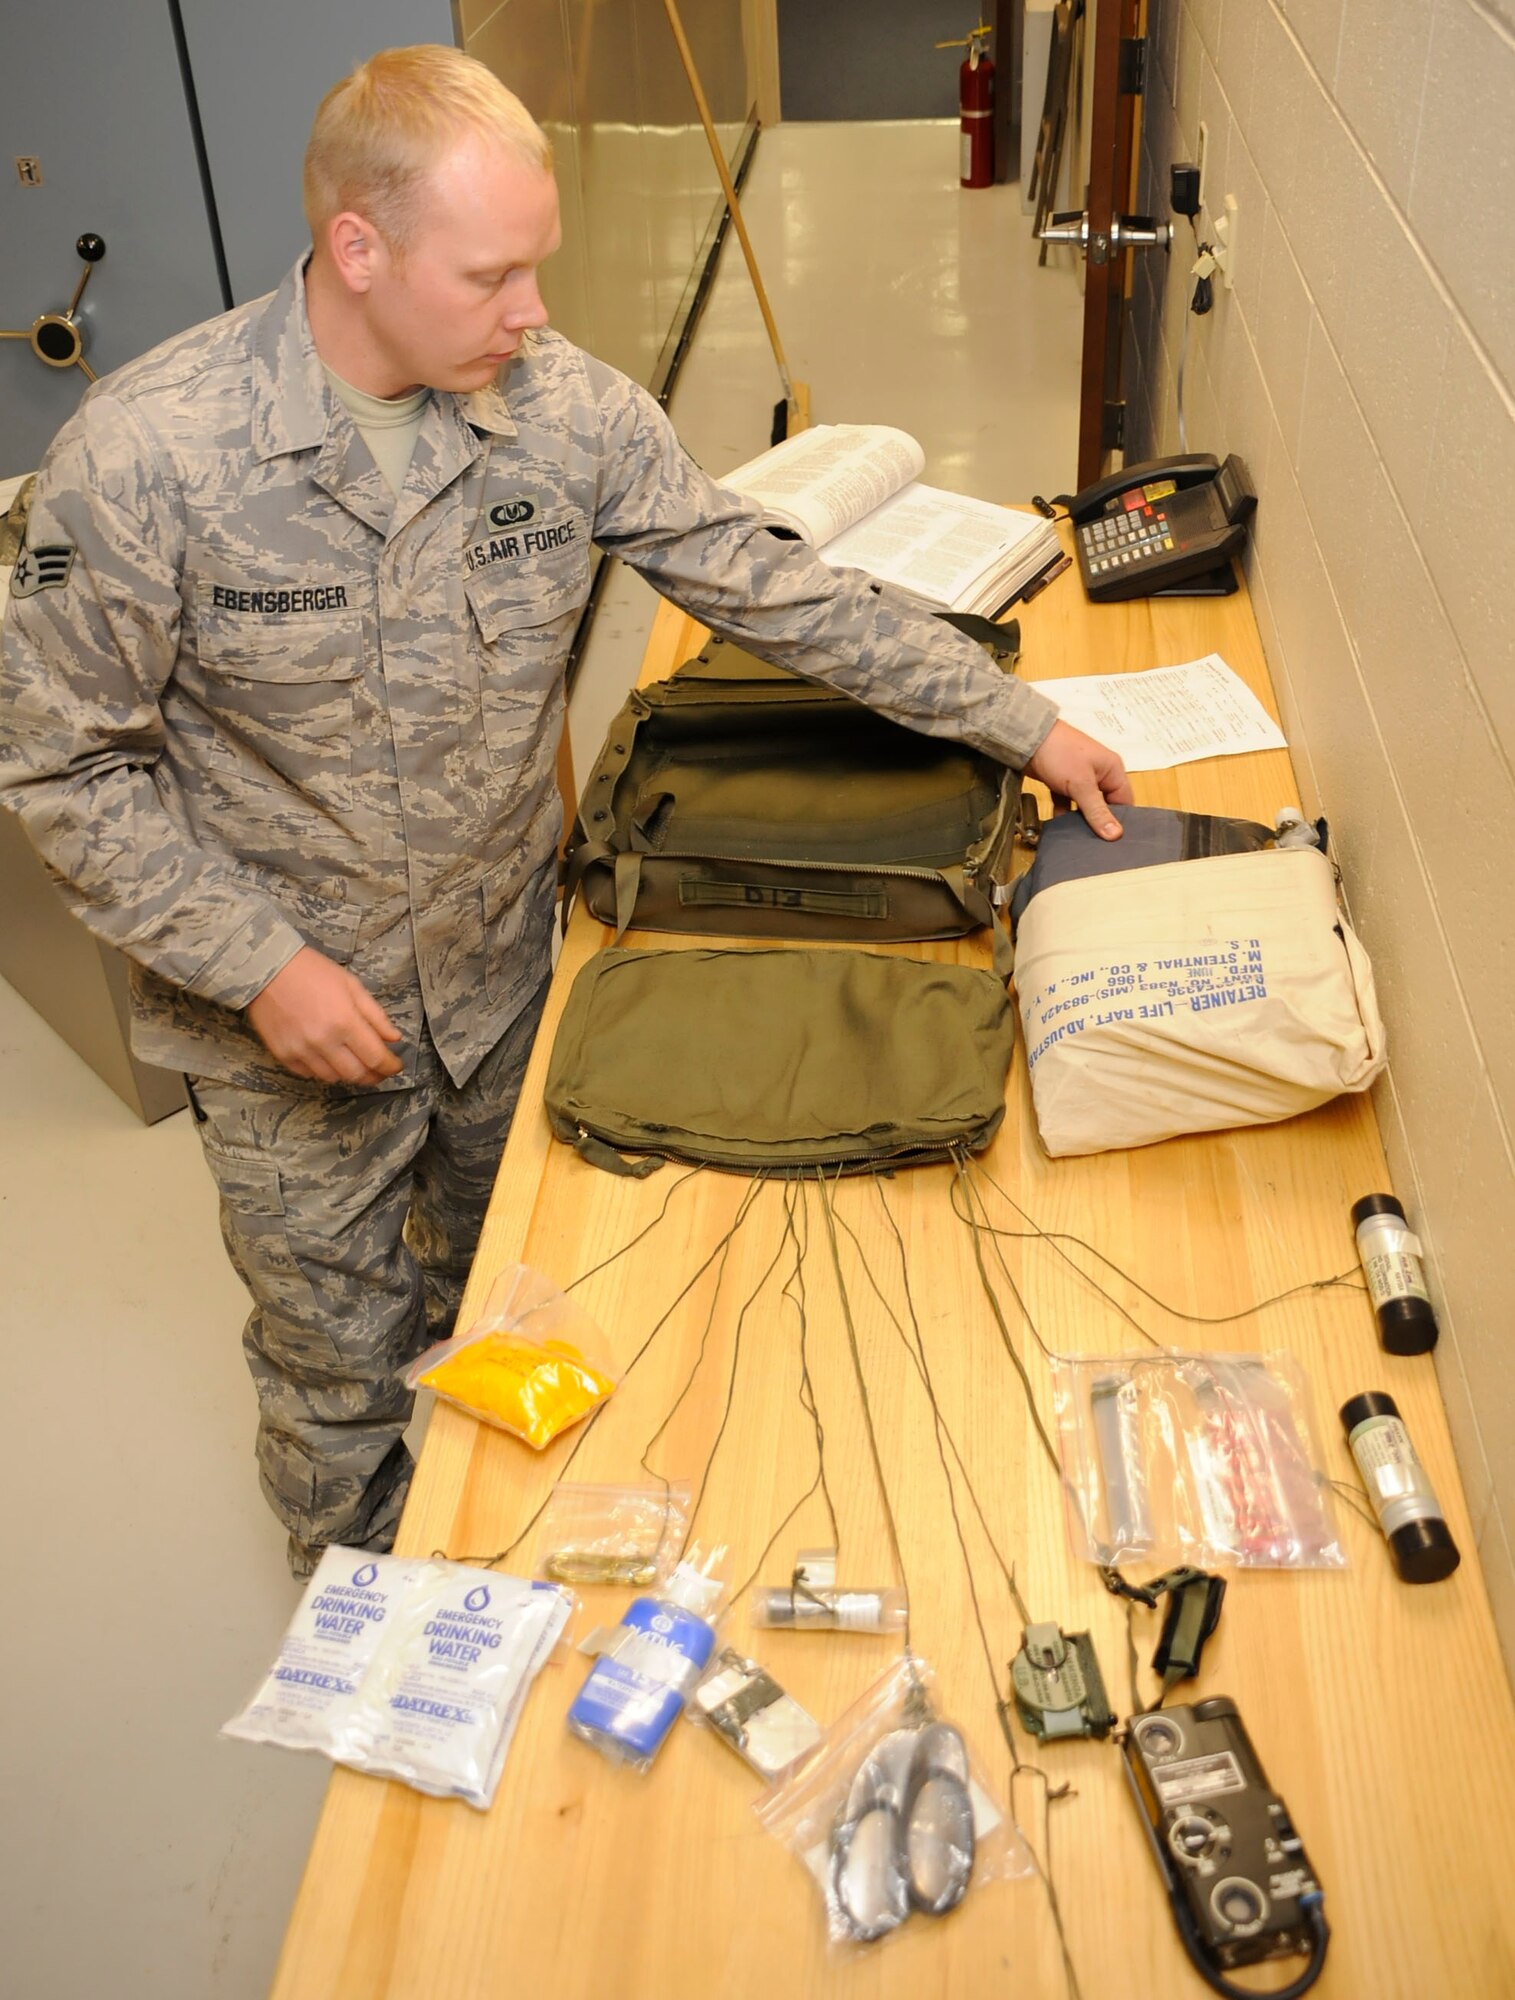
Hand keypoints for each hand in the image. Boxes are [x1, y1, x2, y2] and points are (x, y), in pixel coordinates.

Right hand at [246, 946, 403, 1083]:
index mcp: (344, 1021)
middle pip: (357, 1074)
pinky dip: (323, 1070)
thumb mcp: (351, 985)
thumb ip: (375, 1015)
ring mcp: (301, 1051)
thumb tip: (394, 1038)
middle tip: (380, 1071)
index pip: (376, 1057)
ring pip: (333, 1078)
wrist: (266, 968)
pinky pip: (309, 1074)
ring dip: (349, 1073)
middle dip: (374, 1076)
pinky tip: (328, 1058)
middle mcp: (323, 1041)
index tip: (396, 1065)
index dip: (390, 1066)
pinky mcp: (283, 1055)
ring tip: (354, 1062)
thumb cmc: (312, 972)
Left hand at [1024, 720, 1133, 839]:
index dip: (1121, 821)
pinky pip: (1066, 803)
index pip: (1124, 801)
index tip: (1114, 841)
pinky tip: (1059, 827)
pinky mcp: (1061, 782)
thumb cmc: (1059, 751)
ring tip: (1077, 839)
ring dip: (1079, 820)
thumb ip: (1097, 810)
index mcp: (1112, 770)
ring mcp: (1079, 778)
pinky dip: (1063, 813)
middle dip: (1098, 823)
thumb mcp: (1082, 784)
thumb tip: (1115, 834)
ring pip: (1084, 806)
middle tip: (1094, 844)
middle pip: (1104, 805)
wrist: (1025, 737)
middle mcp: (1098, 774)